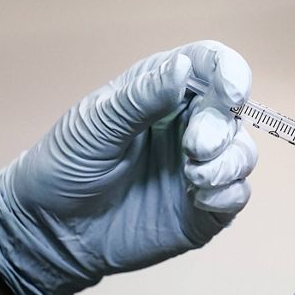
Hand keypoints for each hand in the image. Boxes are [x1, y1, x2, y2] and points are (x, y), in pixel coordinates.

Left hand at [0, 40, 256, 294]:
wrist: (52, 229)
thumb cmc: (67, 165)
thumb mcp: (96, 124)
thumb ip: (142, 97)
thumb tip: (183, 67)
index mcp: (163, 89)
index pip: (209, 64)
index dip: (229, 71)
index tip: (231, 93)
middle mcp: (189, 122)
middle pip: (231, 111)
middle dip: (220, 129)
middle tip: (196, 148)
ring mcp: (200, 165)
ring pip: (243, 152)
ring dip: (229, 162)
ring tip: (196, 177)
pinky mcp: (204, 207)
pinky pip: (237, 194)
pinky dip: (228, 193)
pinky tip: (200, 198)